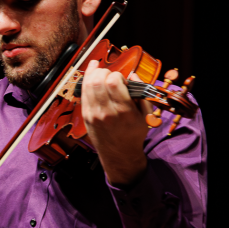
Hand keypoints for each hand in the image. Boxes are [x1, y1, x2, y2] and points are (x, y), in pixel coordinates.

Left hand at [80, 59, 149, 185]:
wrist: (119, 154)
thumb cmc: (133, 134)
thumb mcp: (146, 116)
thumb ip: (142, 94)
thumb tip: (133, 76)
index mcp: (124, 112)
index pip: (113, 82)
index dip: (117, 76)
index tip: (122, 81)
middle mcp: (106, 113)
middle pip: (98, 81)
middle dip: (105, 72)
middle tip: (111, 77)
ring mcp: (93, 114)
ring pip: (88, 84)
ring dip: (95, 74)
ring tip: (102, 75)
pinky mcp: (86, 115)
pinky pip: (83, 92)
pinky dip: (87, 80)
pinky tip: (92, 73)